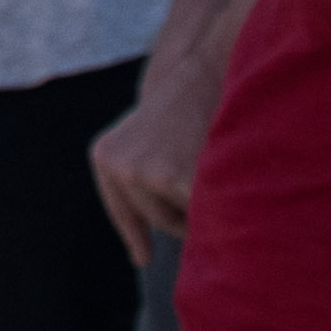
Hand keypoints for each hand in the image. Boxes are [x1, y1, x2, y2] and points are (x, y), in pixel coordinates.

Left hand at [89, 59, 218, 264]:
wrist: (209, 70)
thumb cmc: (187, 106)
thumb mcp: (147, 137)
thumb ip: (141, 176)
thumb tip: (140, 253)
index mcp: (106, 156)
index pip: (123, 209)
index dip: (134, 233)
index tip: (142, 259)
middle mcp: (118, 167)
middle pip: (158, 219)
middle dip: (184, 212)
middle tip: (206, 181)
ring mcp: (143, 173)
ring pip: (181, 218)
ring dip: (201, 208)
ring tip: (212, 166)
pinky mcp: (173, 179)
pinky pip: (200, 212)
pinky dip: (218, 204)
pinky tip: (224, 176)